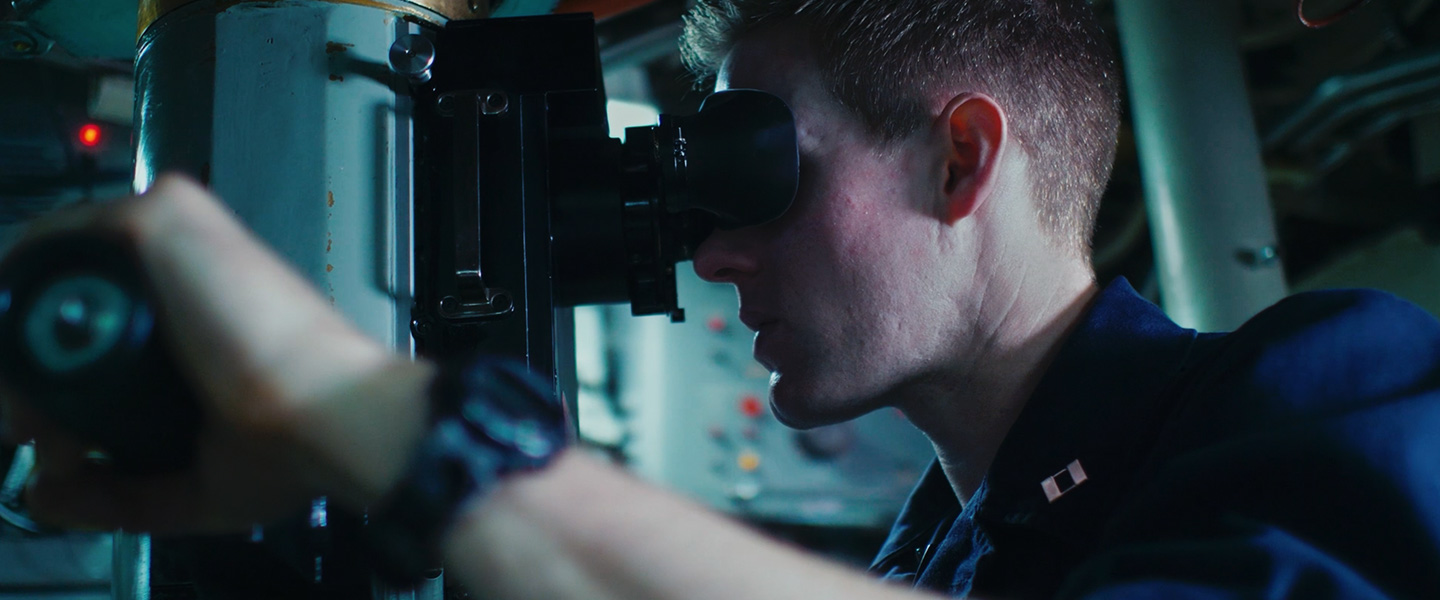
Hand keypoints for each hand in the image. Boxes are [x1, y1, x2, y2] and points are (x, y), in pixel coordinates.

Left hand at [0, 175, 428, 533]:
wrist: (327, 415)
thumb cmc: (296, 442)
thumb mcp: (193, 484)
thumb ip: (117, 491)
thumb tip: (46, 493)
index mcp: (203, 319)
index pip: (105, 322)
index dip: (53, 378)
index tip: (41, 430)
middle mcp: (190, 273)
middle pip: (70, 299)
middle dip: (29, 371)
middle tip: (30, 430)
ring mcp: (176, 240)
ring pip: (59, 273)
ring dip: (24, 343)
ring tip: (29, 409)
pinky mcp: (161, 220)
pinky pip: (57, 240)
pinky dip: (24, 291)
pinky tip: (28, 353)